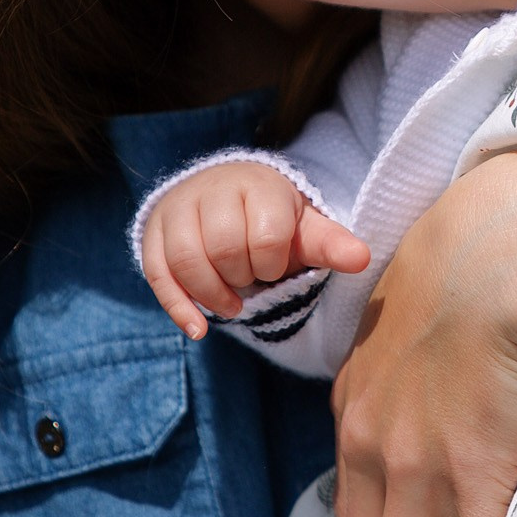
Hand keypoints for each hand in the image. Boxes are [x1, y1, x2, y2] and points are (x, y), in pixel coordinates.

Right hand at [138, 162, 368, 339]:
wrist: (224, 193)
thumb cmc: (271, 218)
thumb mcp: (304, 227)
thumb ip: (331, 244)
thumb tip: (363, 258)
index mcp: (259, 185)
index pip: (266, 237)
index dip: (273, 265)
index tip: (275, 265)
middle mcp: (213, 190)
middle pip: (224, 249)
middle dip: (243, 278)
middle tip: (252, 279)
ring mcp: (178, 209)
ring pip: (186, 260)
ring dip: (211, 295)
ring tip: (232, 305)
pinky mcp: (152, 233)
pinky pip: (157, 273)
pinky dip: (178, 307)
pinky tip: (199, 331)